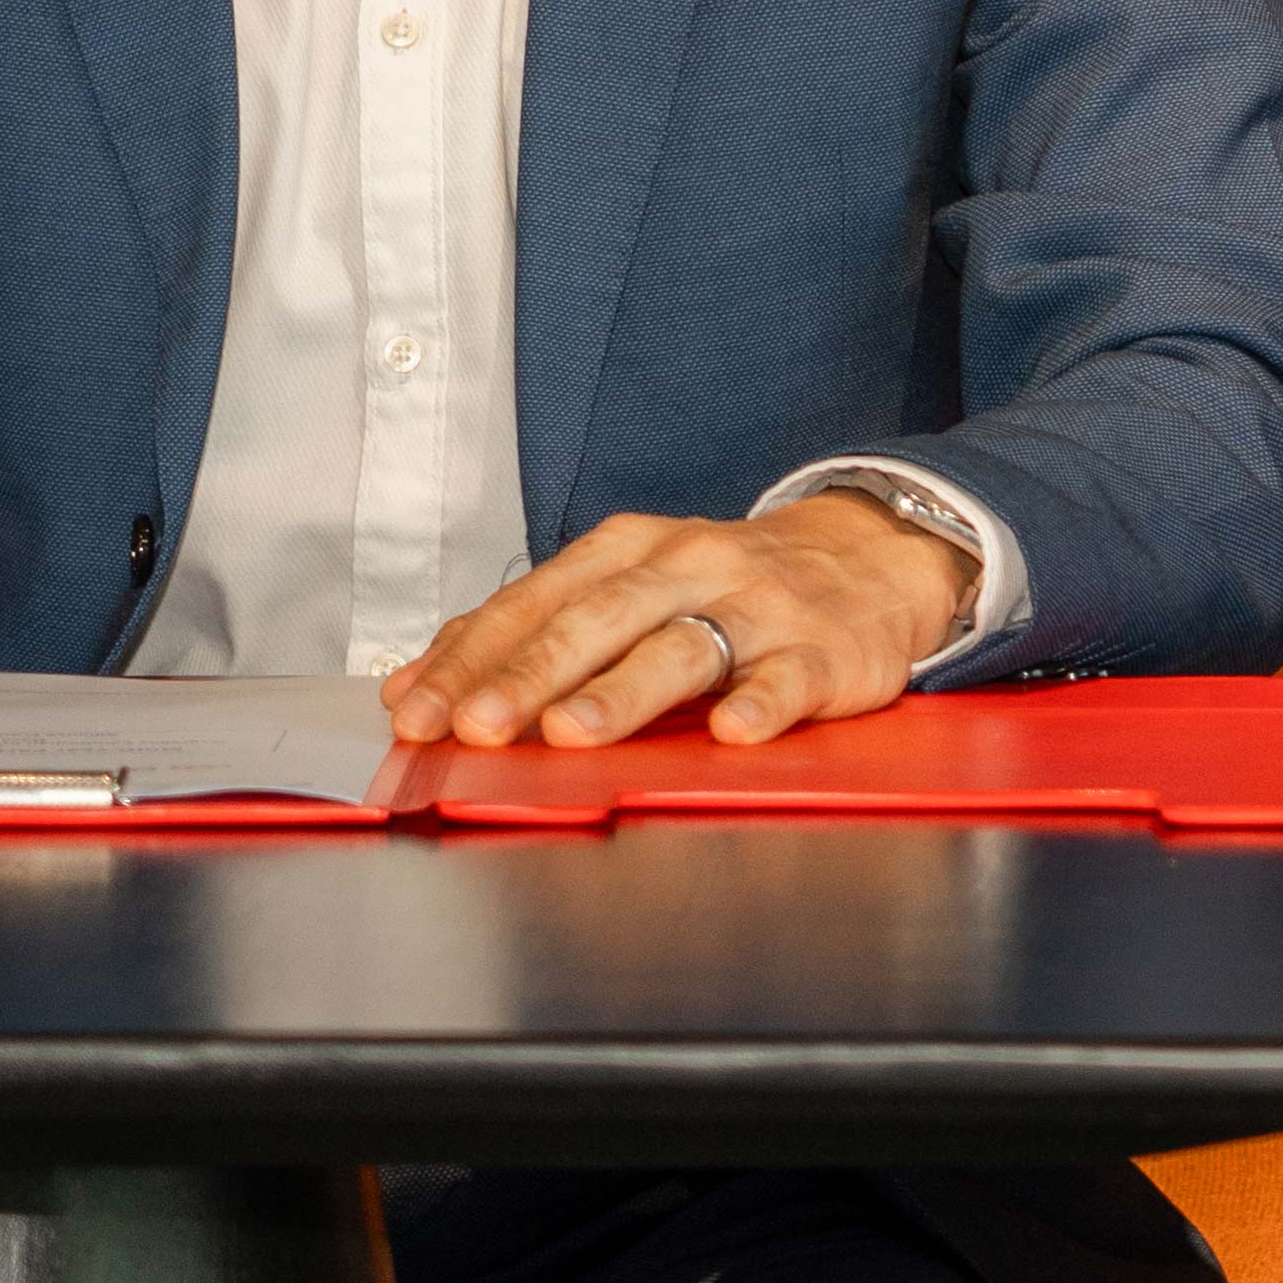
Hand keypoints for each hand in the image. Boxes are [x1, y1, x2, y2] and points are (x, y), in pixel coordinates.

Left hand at [381, 490, 976, 751]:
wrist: (870, 557)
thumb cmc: (722, 586)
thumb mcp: (626, 586)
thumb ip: (527, 632)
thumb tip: (412, 689)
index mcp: (628, 549)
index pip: (533, 601)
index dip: (471, 658)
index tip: (416, 711)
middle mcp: (688, 566)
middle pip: (597, 620)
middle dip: (529, 675)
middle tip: (476, 727)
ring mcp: (758, 607)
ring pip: (682, 647)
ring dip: (622, 690)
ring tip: (571, 732)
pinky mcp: (822, 652)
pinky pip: (787, 679)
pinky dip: (760, 704)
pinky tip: (730, 731)